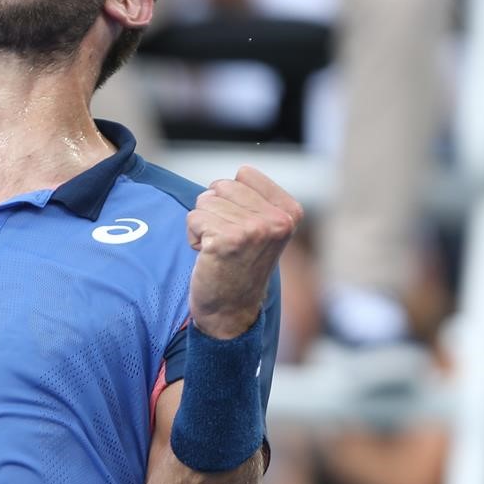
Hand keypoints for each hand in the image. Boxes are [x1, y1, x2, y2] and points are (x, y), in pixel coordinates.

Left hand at [186, 166, 302, 338]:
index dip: (232, 198)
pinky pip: (193, 219)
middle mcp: (277, 220)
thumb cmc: (239, 264)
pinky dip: (193, 236)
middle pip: (221, 185)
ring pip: (204, 201)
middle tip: (227, 241)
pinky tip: (208, 256)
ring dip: (203, 225)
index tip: (241, 227)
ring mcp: (254, 230)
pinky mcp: (227, 241)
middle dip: (214, 210)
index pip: (244, 174)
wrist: (230, 310)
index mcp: (290, 211)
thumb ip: (255, 199)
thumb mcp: (262, 228)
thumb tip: (239, 173)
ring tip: (218, 249)